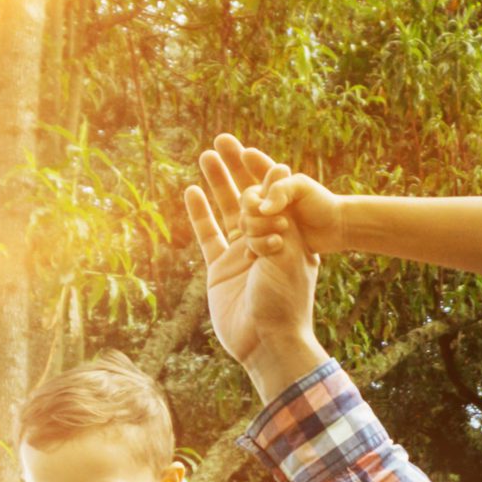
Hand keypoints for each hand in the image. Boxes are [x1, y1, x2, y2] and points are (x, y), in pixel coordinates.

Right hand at [187, 135, 326, 399]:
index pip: (274, 196)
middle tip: (223, 139)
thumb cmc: (283, 298)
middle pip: (248, 197)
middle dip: (236, 169)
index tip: (249, 149)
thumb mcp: (286, 251)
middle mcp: (266, 241)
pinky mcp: (220, 270)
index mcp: (289, 236)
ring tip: (206, 155)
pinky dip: (200, 214)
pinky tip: (191, 190)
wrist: (266, 342)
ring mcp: (241, 255)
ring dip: (217, 184)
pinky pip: (208, 236)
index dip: (261, 172)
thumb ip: (276, 214)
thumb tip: (274, 174)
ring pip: (226, 211)